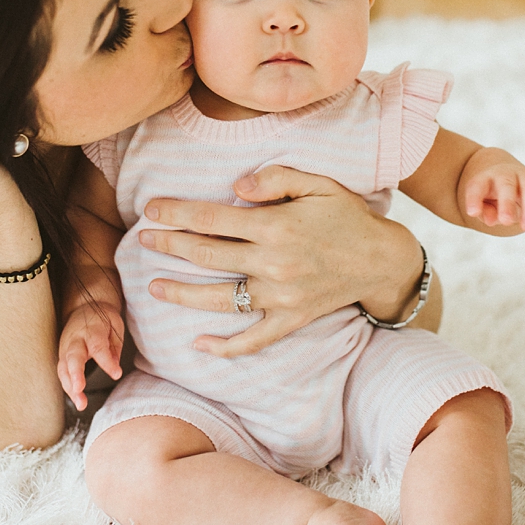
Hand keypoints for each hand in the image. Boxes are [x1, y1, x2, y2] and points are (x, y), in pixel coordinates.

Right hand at [57, 301, 123, 409]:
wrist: (84, 307)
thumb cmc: (102, 318)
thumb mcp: (115, 325)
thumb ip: (114, 346)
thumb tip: (114, 366)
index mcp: (92, 329)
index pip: (98, 347)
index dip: (106, 362)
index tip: (116, 373)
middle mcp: (76, 339)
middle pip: (73, 357)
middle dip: (75, 374)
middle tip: (79, 389)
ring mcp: (66, 347)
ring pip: (64, 368)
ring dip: (70, 387)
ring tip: (81, 403)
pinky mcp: (62, 355)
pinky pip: (62, 373)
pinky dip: (68, 387)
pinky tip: (77, 398)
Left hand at [138, 166, 420, 357]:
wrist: (382, 260)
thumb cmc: (346, 215)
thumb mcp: (318, 183)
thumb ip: (276, 178)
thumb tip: (235, 185)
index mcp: (276, 226)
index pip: (212, 218)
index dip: (177, 213)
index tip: (151, 210)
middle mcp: (274, 264)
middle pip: (208, 255)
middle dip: (170, 246)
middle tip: (142, 240)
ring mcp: (281, 297)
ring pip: (221, 299)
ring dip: (183, 294)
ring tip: (154, 287)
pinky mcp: (291, 320)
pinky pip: (253, 339)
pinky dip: (225, 346)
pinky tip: (198, 344)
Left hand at [459, 154, 524, 231]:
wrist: (503, 173)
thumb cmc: (489, 194)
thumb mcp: (481, 203)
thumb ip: (484, 211)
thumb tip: (492, 220)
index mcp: (485, 178)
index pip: (478, 186)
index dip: (474, 199)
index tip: (473, 213)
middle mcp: (506, 175)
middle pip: (507, 186)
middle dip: (507, 203)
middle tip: (506, 221)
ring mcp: (524, 177)